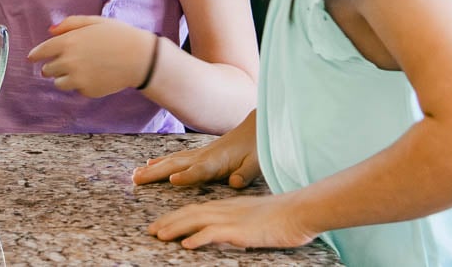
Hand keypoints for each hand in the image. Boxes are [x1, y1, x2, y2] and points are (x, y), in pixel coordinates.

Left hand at [28, 16, 151, 97]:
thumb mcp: (93, 22)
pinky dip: (81, 84)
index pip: (41, 51)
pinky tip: (95, 75)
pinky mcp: (87, 91)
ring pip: (58, 83)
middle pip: (47, 70)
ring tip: (80, 70)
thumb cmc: (118, 35)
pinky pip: (76, 89)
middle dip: (52, 66)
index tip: (32, 58)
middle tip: (65, 62)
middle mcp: (68, 61)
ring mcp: (77, 78)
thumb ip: (70, 24)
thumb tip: (50, 30)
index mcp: (68, 42)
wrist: (140, 58)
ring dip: (64, 77)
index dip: (35, 55)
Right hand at [133, 109, 258, 186]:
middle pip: (176, 165)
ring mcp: (199, 154)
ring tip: (135, 175)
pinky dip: (161, 161)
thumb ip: (245, 174)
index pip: (200, 170)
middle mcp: (204, 156)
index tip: (172, 180)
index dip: (187, 176)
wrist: (255, 128)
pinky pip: (176, 158)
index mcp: (218, 161)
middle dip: (156, 172)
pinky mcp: (198, 154)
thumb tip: (233, 183)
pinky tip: (150, 164)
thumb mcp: (257, 163)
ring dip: (153, 167)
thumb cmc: (257, 148)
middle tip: (136, 179)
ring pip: (172, 161)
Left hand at [147, 193, 317, 249]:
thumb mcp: (253, 220)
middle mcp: (225, 209)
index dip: (177, 216)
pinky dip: (198, 238)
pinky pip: (214, 233)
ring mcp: (232, 218)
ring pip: (196, 220)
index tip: (162, 224)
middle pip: (190, 213)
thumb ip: (237, 226)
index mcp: (228, 206)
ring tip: (159, 235)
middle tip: (151, 231)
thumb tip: (226, 236)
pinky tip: (186, 245)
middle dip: (169, 221)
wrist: (300, 212)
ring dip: (175, 228)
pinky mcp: (240, 230)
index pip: (196, 209)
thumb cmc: (282, 218)